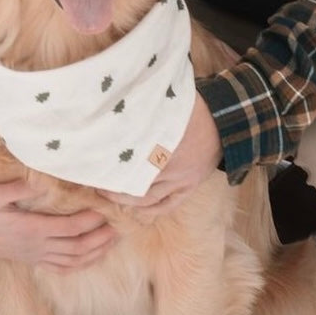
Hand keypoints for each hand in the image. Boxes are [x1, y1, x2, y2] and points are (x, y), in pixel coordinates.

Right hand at [0, 180, 117, 271]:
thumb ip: (17, 187)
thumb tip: (39, 179)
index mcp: (30, 229)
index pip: (69, 228)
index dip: (91, 221)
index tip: (106, 209)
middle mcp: (37, 246)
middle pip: (78, 247)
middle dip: (101, 238)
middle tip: (120, 227)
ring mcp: (36, 256)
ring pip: (73, 260)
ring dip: (96, 252)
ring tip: (113, 240)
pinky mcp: (33, 261)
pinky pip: (62, 268)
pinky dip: (81, 264)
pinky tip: (92, 256)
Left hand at [99, 94, 221, 218]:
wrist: (224, 122)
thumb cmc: (188, 108)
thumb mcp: (162, 104)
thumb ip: (139, 111)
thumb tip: (112, 106)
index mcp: (158, 139)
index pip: (125, 158)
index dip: (106, 166)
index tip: (91, 165)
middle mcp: (167, 161)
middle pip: (132, 180)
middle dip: (112, 185)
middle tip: (96, 183)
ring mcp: (179, 178)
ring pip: (146, 197)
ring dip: (125, 199)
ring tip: (109, 195)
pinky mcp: (188, 186)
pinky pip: (166, 205)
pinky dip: (149, 210)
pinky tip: (135, 211)